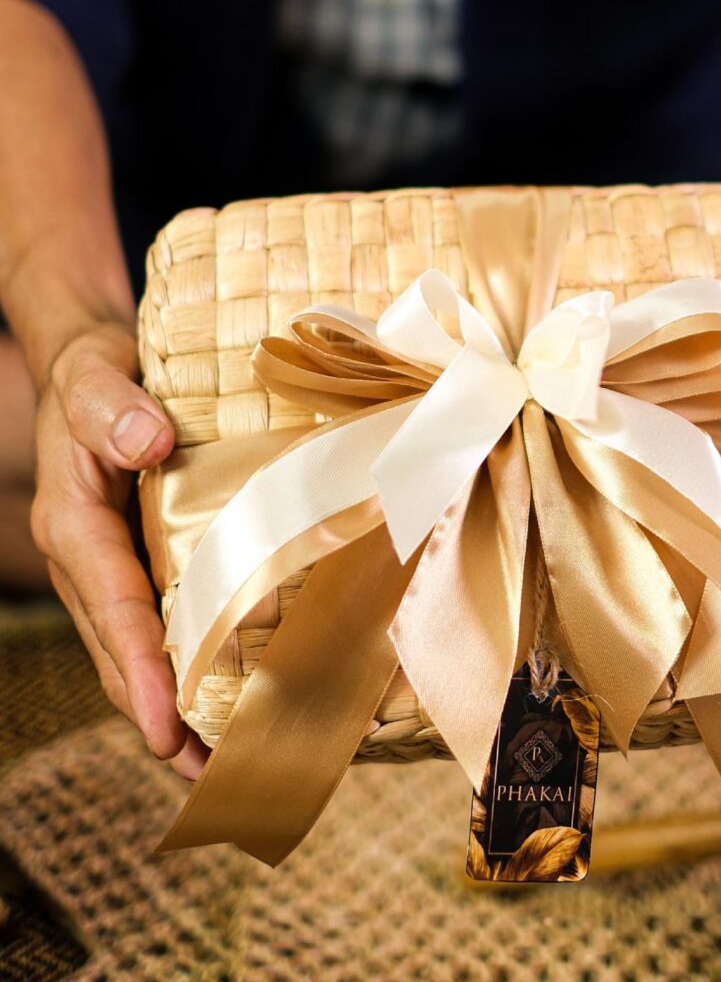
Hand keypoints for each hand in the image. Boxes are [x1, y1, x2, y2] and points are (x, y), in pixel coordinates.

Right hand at [30, 321, 207, 778]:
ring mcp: (111, 567)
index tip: (167, 729)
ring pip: (133, 651)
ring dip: (170, 709)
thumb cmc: (98, 376)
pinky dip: (179, 669)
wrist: (97, 371)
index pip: (111, 606)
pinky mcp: (137, 564)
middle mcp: (88, 558)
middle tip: (204, 775)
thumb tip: (145, 445)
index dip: (137, 669)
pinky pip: (152, 626)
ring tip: (216, 765)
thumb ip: (111, 409)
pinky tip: (218, 699)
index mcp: (75, 523)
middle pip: (117, 651)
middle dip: (156, 716)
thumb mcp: (96, 379)